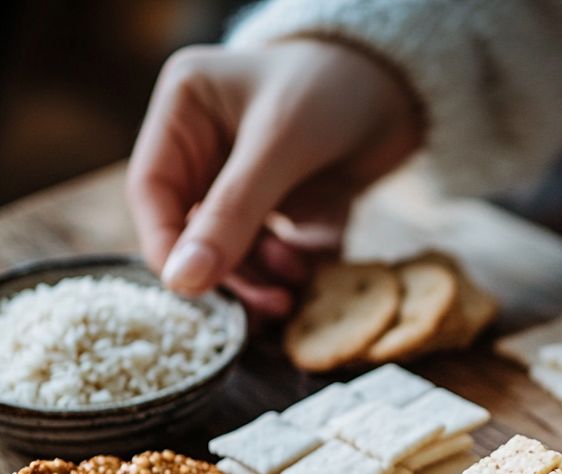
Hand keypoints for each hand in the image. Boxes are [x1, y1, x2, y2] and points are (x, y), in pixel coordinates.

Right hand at [128, 39, 421, 314]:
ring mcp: (255, 179)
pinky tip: (316, 271)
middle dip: (230, 271)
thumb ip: (230, 214)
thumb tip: (182, 282)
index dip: (168, 247)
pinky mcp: (297, 204)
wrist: (409, 82)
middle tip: (266, 304)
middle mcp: (211, 146)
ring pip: (242, 248)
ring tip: (295, 288)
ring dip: (266, 276)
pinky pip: (287, 250)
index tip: (193, 291)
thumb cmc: (337, 85)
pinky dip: (300, 267)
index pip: (152, 191)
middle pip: (196, 230)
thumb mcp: (278, 145)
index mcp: (186, 111)